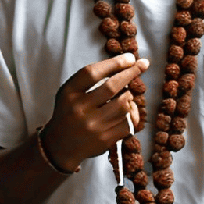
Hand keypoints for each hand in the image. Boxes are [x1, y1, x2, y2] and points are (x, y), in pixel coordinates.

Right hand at [42, 53, 148, 171]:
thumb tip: (127, 63)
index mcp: (69, 94)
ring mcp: (93, 126)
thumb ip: (92, 78)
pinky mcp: (105, 140)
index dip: (114, 63)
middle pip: (111, 86)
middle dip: (131, 73)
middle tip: (142, 65)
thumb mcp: (71, 92)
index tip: (130, 57)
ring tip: (125, 96)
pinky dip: (131, 114)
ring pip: (124, 104)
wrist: (61, 146)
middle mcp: (79, 109)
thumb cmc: (70, 113)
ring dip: (129, 96)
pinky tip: (126, 112)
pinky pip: (128, 122)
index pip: (92, 73)